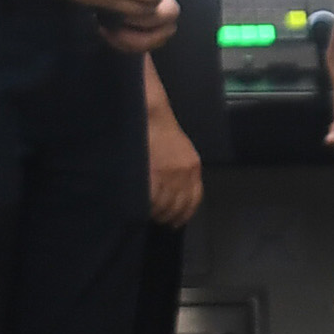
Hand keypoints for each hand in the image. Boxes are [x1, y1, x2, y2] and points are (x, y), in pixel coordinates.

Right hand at [145, 89, 204, 225]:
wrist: (148, 112)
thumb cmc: (160, 127)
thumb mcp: (179, 149)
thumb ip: (179, 170)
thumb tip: (174, 191)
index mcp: (193, 167)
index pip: (193, 199)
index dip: (184, 214)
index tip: (176, 221)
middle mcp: (184, 174)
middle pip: (177, 206)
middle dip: (167, 216)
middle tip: (157, 218)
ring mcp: (167, 175)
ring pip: (162, 205)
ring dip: (154, 212)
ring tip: (146, 212)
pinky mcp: (151, 175)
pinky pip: (150, 200)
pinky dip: (145, 205)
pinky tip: (140, 205)